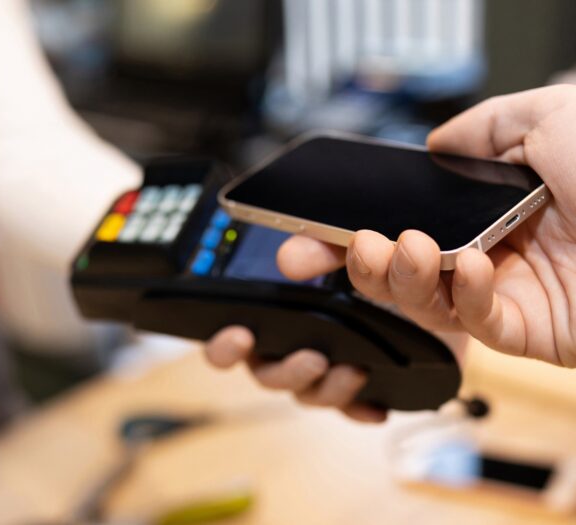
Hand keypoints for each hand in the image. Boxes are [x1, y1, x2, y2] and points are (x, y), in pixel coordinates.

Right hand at [203, 235, 468, 423]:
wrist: (431, 270)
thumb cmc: (379, 255)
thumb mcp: (351, 243)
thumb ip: (321, 247)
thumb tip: (288, 258)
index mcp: (279, 313)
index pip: (234, 338)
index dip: (224, 346)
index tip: (240, 335)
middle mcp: (296, 342)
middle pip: (271, 375)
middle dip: (286, 373)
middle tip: (313, 358)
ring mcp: (330, 365)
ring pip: (312, 394)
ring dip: (327, 390)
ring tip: (353, 371)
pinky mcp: (366, 380)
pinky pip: (356, 408)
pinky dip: (363, 409)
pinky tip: (377, 408)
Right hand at [279, 85, 575, 366]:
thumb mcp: (548, 116)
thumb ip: (483, 127)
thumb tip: (436, 145)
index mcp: (483, 203)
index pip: (397, 216)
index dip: (346, 227)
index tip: (306, 232)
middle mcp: (483, 247)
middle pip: (393, 265)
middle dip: (344, 264)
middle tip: (308, 256)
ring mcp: (500, 290)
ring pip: (419, 298)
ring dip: (393, 276)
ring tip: (393, 245)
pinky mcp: (524, 329)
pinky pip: (474, 322)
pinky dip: (463, 296)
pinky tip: (470, 266)